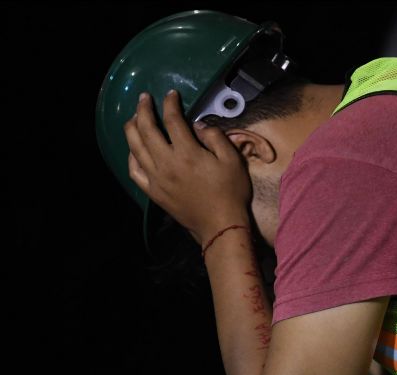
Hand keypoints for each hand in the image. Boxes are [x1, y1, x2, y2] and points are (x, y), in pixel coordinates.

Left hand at [123, 90, 251, 243]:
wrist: (220, 225)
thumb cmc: (230, 192)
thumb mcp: (232, 160)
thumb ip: (215, 138)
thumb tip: (198, 126)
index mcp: (187, 153)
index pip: (173, 120)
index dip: (170, 104)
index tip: (171, 94)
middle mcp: (166, 163)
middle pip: (147, 129)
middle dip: (144, 109)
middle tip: (144, 98)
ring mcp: (156, 178)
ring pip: (135, 148)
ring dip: (132, 128)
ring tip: (135, 117)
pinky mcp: (153, 192)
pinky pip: (134, 170)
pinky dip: (131, 156)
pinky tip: (133, 149)